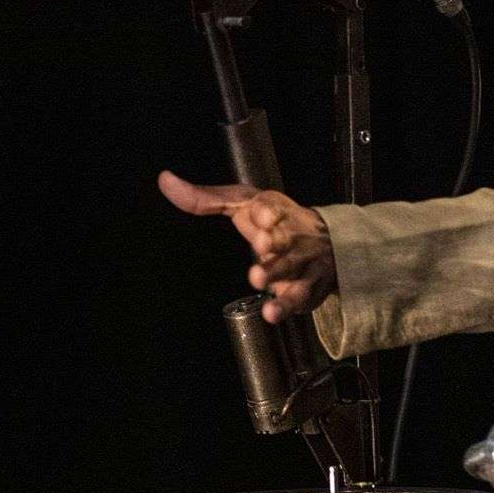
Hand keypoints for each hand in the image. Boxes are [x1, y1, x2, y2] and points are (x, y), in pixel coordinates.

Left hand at [157, 170, 336, 322]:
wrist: (328, 242)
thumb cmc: (275, 221)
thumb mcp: (243, 203)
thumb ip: (205, 198)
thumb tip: (165, 180)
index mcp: (275, 211)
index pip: (273, 208)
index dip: (267, 212)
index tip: (260, 215)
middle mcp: (291, 236)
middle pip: (283, 238)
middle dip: (273, 241)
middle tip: (261, 242)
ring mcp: (301, 263)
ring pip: (290, 268)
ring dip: (275, 273)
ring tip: (258, 279)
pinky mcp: (307, 288)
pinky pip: (298, 297)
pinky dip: (285, 306)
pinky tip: (270, 312)